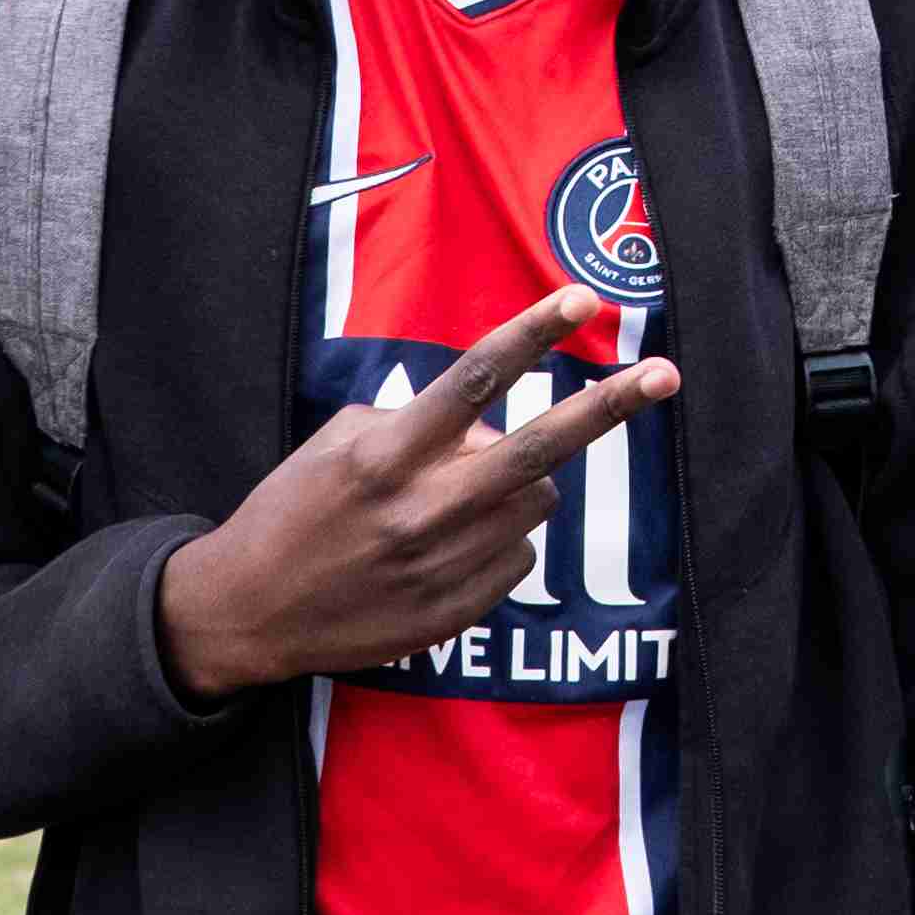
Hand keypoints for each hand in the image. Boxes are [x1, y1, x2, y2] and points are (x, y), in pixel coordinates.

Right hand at [153, 289, 677, 693]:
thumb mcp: (340, 445)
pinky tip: (445, 545)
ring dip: (521, 483)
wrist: (248, 612)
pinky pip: (517, 555)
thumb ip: (420, 425)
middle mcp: (420, 510)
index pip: (474, 380)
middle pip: (537, 450)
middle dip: (608, 406)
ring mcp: (442, 567)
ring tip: (460, 492)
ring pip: (535, 502)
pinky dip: (498, 537)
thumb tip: (494, 428)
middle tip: (665, 373)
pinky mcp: (455, 613)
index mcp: (384, 455)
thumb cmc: (294, 511)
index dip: (533, 334)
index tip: (583, 300)